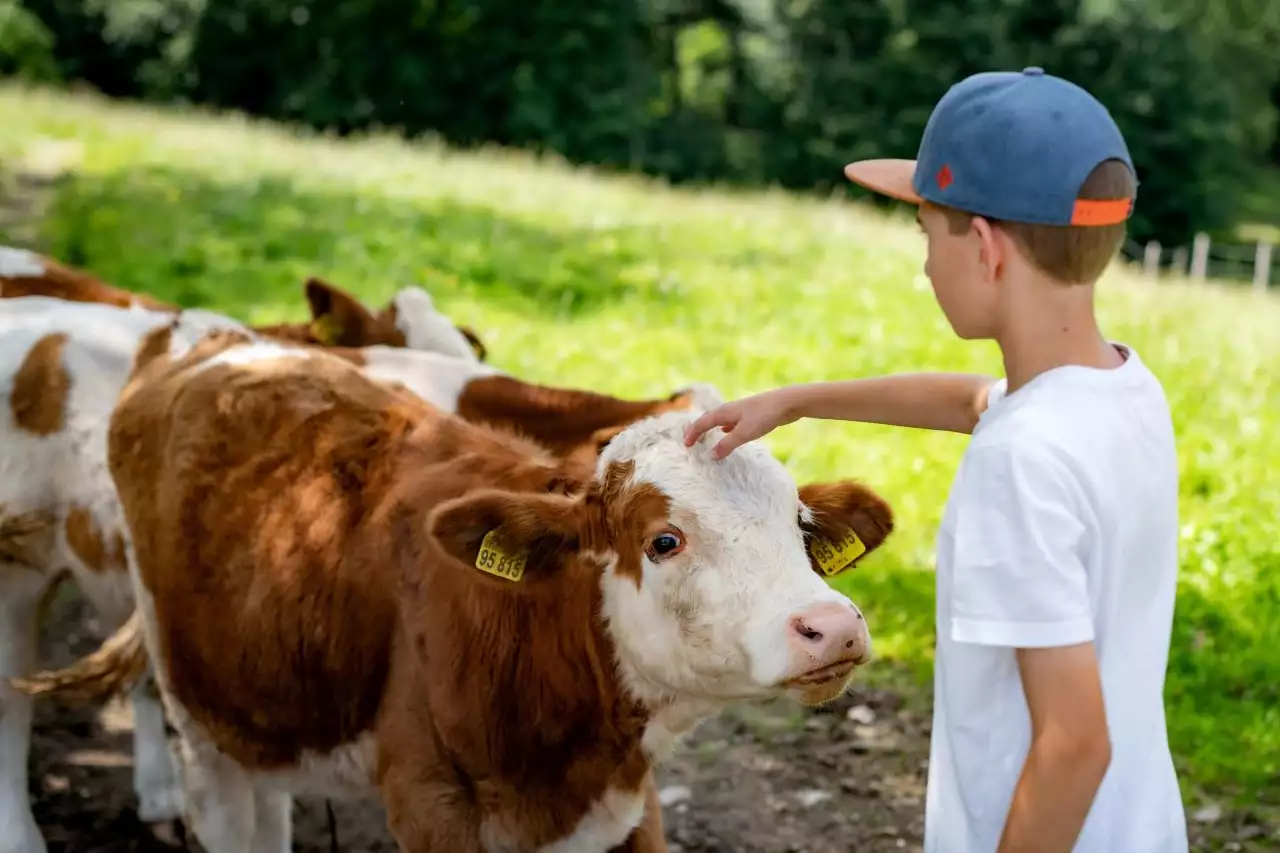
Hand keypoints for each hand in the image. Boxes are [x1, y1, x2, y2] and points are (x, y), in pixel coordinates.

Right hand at [682, 389, 796, 458]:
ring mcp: (740, 411)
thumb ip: (727, 445)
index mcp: (724, 412)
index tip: (686, 445)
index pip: (702, 423)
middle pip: (708, 418)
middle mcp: (729, 409)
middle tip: (689, 439)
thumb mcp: (744, 433)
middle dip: (698, 429)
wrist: (787, 402)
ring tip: (705, 435)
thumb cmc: (765, 416)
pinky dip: (724, 427)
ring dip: (710, 428)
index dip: (693, 434)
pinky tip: (727, 431)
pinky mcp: (751, 414)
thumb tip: (710, 456)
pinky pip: (731, 421)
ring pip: (720, 419)